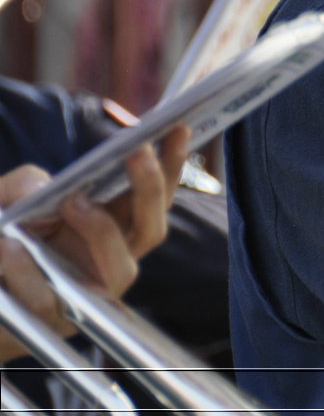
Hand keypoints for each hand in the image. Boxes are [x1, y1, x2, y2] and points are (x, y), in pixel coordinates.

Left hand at [0, 128, 186, 362]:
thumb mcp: (4, 200)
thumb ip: (23, 183)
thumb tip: (46, 186)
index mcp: (107, 225)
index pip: (151, 195)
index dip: (170, 163)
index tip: (178, 128)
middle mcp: (110, 259)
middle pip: (152, 228)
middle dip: (150, 188)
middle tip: (137, 153)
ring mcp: (92, 294)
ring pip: (122, 267)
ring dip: (100, 229)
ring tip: (70, 202)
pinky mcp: (60, 324)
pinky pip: (54, 298)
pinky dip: (27, 270)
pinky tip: (5, 248)